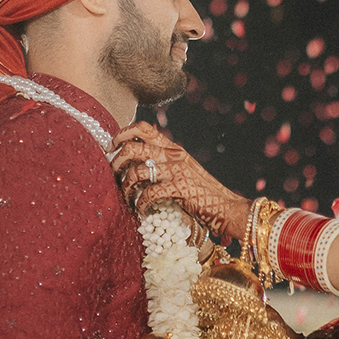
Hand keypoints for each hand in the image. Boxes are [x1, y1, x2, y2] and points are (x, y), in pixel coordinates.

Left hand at [111, 121, 250, 241]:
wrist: (227, 208)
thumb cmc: (202, 193)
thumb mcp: (183, 171)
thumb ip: (163, 164)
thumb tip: (134, 165)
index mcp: (174, 148)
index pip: (143, 128)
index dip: (122, 134)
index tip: (111, 148)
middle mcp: (174, 155)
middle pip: (133, 147)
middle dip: (116, 162)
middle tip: (113, 175)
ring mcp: (177, 171)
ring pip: (136, 172)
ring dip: (125, 187)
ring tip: (127, 198)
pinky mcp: (180, 189)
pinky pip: (148, 194)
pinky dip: (140, 204)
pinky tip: (142, 211)